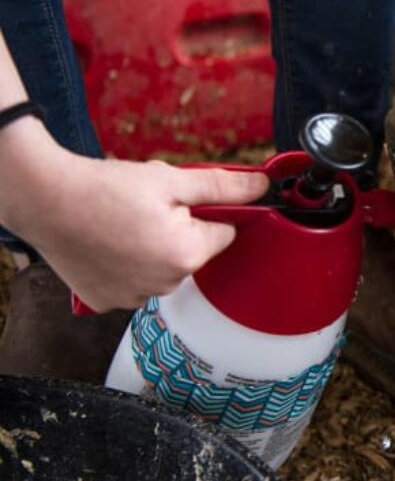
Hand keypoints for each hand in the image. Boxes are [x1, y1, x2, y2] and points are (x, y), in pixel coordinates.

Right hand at [1, 125, 266, 311]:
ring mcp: (133, 297)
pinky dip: (127, 265)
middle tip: (148, 207)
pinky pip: (133, 282)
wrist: (45, 200)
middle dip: (181, 229)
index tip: (185, 200)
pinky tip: (109, 243)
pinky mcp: (107, 301)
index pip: (224, 233)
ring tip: (124, 223)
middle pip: (193, 253)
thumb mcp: (173, 180)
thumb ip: (223, 187)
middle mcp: (164, 285)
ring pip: (163, 268)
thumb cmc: (106, 188)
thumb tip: (263, 189)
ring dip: (154, 249)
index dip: (209, 213)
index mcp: (187, 255)